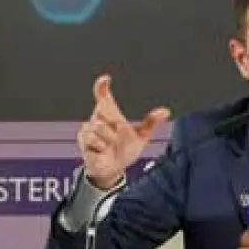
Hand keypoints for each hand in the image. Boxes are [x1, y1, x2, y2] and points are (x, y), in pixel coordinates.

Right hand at [78, 74, 170, 189]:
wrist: (113, 169)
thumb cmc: (126, 149)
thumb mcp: (141, 137)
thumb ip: (151, 123)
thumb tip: (166, 111)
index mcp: (111, 114)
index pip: (104, 97)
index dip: (102, 87)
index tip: (105, 78)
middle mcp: (98, 117)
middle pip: (106, 112)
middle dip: (115, 126)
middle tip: (120, 137)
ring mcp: (89, 127)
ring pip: (99, 127)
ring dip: (109, 139)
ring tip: (110, 146)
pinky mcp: (83, 138)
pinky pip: (93, 138)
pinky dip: (101, 146)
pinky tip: (102, 151)